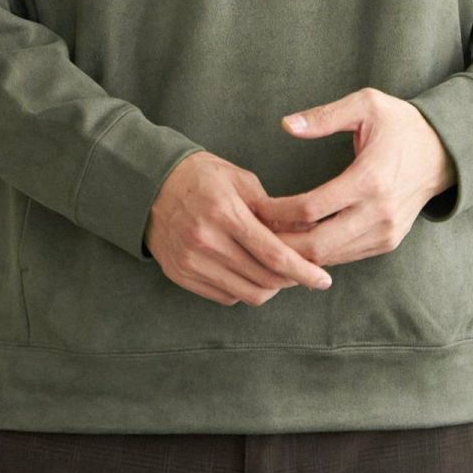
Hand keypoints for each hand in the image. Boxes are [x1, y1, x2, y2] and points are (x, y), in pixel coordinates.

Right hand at [144, 150, 335, 305]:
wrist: (149, 184)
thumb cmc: (201, 176)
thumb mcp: (239, 180)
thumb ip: (271, 210)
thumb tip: (306, 234)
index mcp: (224, 213)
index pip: (273, 255)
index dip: (303, 272)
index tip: (324, 279)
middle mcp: (206, 242)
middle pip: (263, 280)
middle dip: (291, 281)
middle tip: (304, 273)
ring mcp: (191, 262)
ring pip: (246, 294)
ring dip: (269, 287)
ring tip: (276, 271)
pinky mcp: (181, 276)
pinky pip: (225, 296)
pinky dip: (244, 288)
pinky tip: (247, 270)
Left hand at [248, 88, 457, 267]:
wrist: (444, 152)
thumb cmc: (401, 124)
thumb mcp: (366, 105)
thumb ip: (324, 116)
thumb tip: (286, 125)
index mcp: (369, 178)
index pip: (310, 208)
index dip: (276, 212)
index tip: (254, 207)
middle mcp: (378, 212)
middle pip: (317, 244)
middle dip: (280, 244)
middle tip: (252, 234)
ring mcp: (386, 232)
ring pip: (331, 258)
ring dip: (297, 254)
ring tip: (267, 241)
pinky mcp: (388, 241)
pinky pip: (346, 257)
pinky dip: (319, 255)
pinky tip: (296, 243)